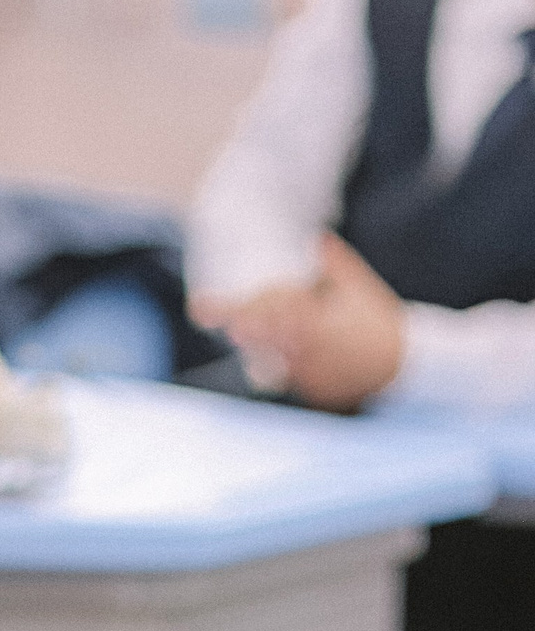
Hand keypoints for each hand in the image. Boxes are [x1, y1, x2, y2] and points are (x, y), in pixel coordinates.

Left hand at [209, 236, 406, 410]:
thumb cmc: (379, 322)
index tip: (226, 309)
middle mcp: (314, 352)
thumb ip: (337, 266)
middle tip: (232, 324)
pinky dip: (285, 366)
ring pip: (276, 361)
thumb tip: (318, 238)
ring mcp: (313, 375)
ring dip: (262, 347)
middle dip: (250, 329)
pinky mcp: (315, 391)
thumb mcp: (362, 289)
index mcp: (323, 324)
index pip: (280, 312)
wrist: (406, 367)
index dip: (249, 310)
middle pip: (271, 339)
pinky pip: (292, 378)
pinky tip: (285, 353)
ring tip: (244, 331)